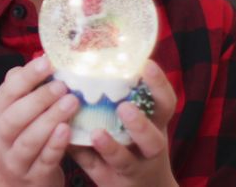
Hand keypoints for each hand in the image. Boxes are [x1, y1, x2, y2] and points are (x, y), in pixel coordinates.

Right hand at [0, 56, 80, 186]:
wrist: (20, 184)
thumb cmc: (25, 137)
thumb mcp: (19, 112)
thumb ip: (26, 88)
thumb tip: (42, 56)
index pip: (6, 93)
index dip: (26, 77)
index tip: (48, 61)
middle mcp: (2, 137)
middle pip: (13, 117)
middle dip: (38, 99)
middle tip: (62, 84)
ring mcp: (16, 159)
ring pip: (28, 140)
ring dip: (49, 120)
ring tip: (71, 102)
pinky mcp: (33, 177)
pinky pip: (43, 161)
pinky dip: (55, 145)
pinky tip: (67, 130)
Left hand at [69, 61, 177, 186]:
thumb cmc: (136, 143)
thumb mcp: (137, 122)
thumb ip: (118, 96)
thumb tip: (83, 61)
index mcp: (155, 126)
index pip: (165, 105)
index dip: (159, 86)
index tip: (146, 64)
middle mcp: (148, 149)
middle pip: (153, 140)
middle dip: (140, 124)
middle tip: (125, 107)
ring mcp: (132, 169)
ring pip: (124, 161)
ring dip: (110, 147)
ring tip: (97, 133)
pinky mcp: (110, 181)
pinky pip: (96, 170)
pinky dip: (84, 157)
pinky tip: (71, 144)